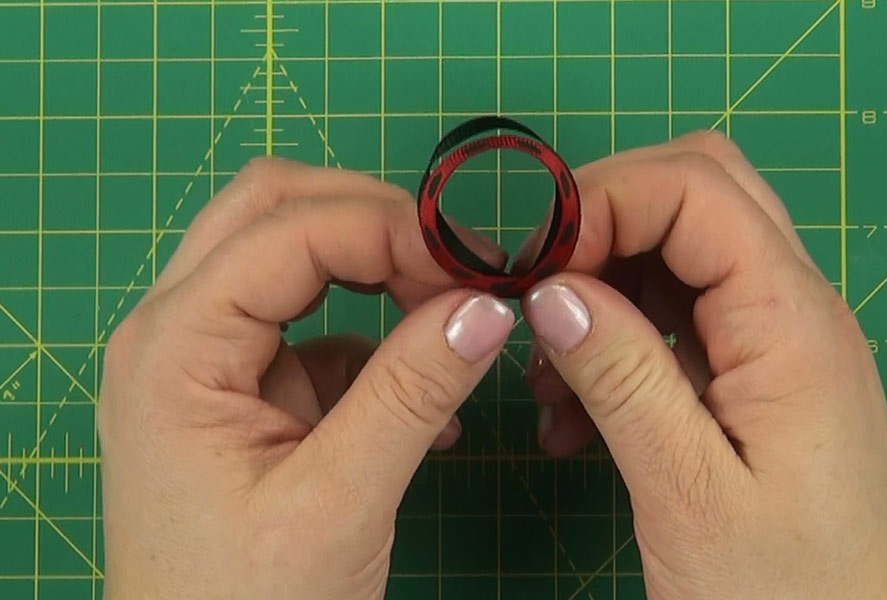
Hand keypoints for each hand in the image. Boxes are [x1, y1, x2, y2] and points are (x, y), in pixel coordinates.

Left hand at [99, 158, 514, 599]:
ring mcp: (206, 360)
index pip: (290, 229)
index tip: (475, 264)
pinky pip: (313, 326)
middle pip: (273, 210)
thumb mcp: (337, 504)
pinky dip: (376, 336)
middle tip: (454, 264)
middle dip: (372, 219)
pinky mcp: (243, 393)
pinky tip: (425, 394)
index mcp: (174, 347)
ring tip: (449, 314)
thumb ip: (412, 393)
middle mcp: (175, 333)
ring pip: (290, 256)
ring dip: (374, 268)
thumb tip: (487, 305)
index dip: (391, 228)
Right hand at [520, 132, 886, 598]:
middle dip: (603, 222)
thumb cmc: (790, 594)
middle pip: (698, 194)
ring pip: (679, 255)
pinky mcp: (755, 380)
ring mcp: (776, 343)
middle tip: (536, 288)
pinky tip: (574, 412)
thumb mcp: (689, 491)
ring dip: (603, 290)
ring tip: (547, 375)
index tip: (531, 264)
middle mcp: (792, 311)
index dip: (601, 201)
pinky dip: (617, 343)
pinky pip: (677, 324)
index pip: (695, 187)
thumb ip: (621, 377)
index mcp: (791, 321)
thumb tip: (552, 290)